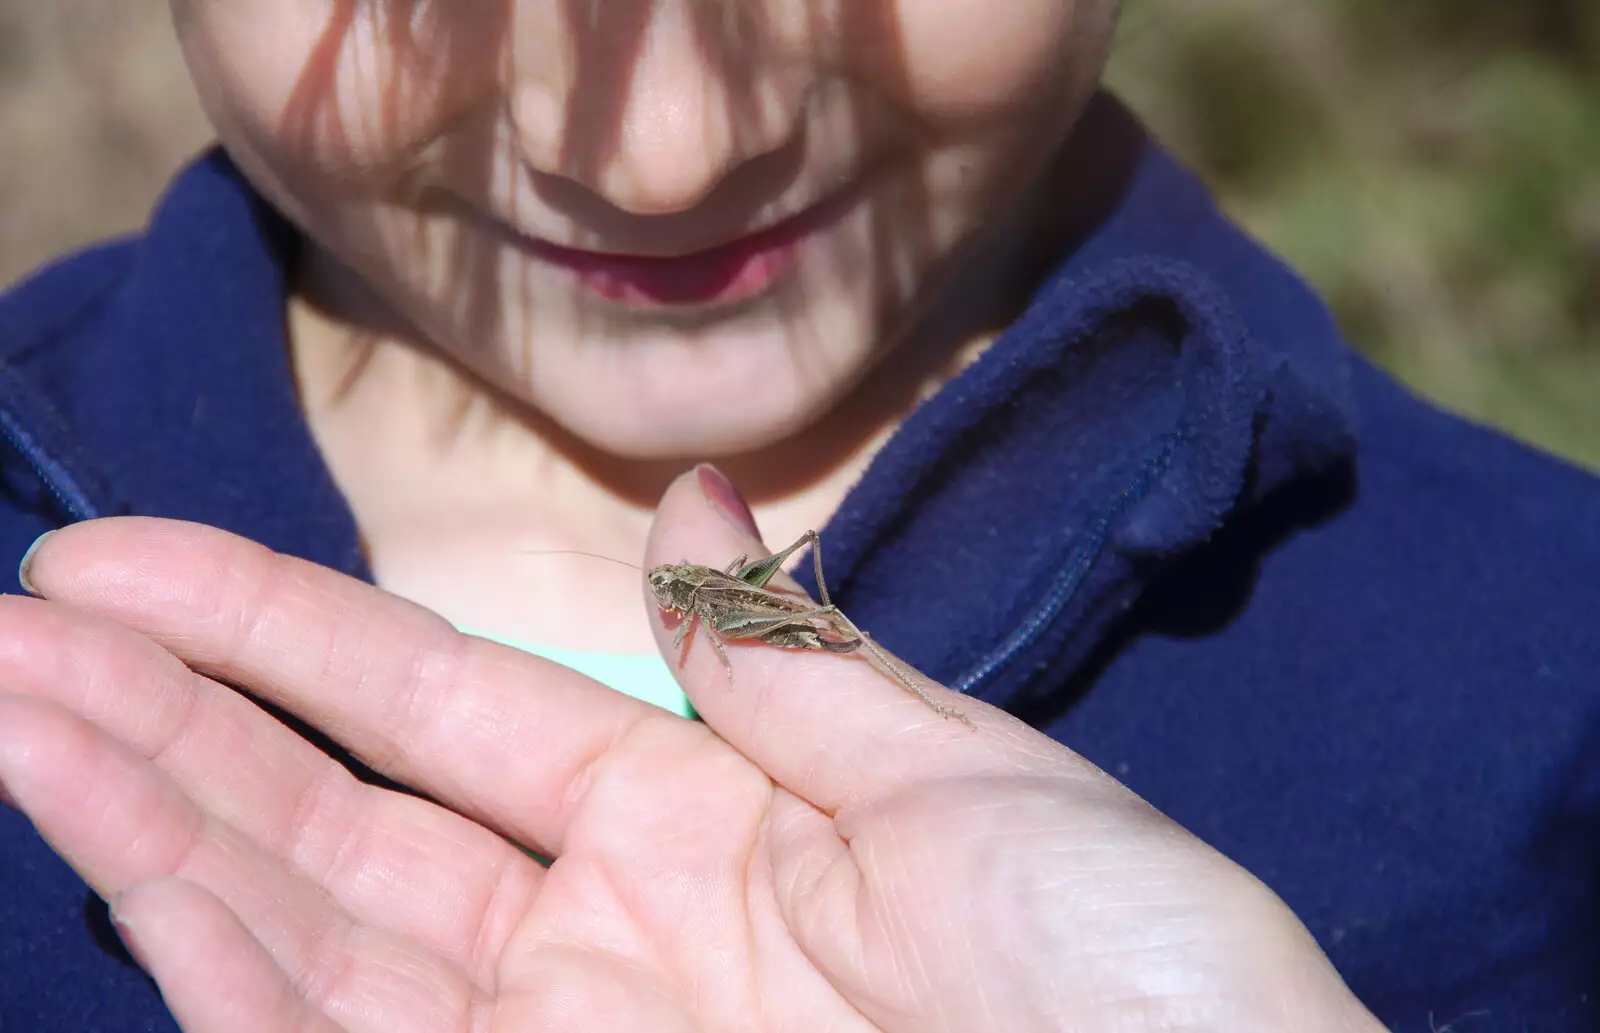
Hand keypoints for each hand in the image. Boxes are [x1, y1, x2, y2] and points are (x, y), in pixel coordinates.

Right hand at [0, 469, 1382, 1032]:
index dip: (285, 634)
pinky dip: (228, 971)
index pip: (444, 707)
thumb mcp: (964, 786)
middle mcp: (602, 944)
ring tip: (19, 715)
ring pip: (311, 938)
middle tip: (20, 630)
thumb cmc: (1134, 983)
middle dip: (175, 725)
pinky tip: (134, 871)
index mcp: (703, 826)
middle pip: (341, 820)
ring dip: (158, 829)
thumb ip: (789, 665)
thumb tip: (685, 494)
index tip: (131, 565)